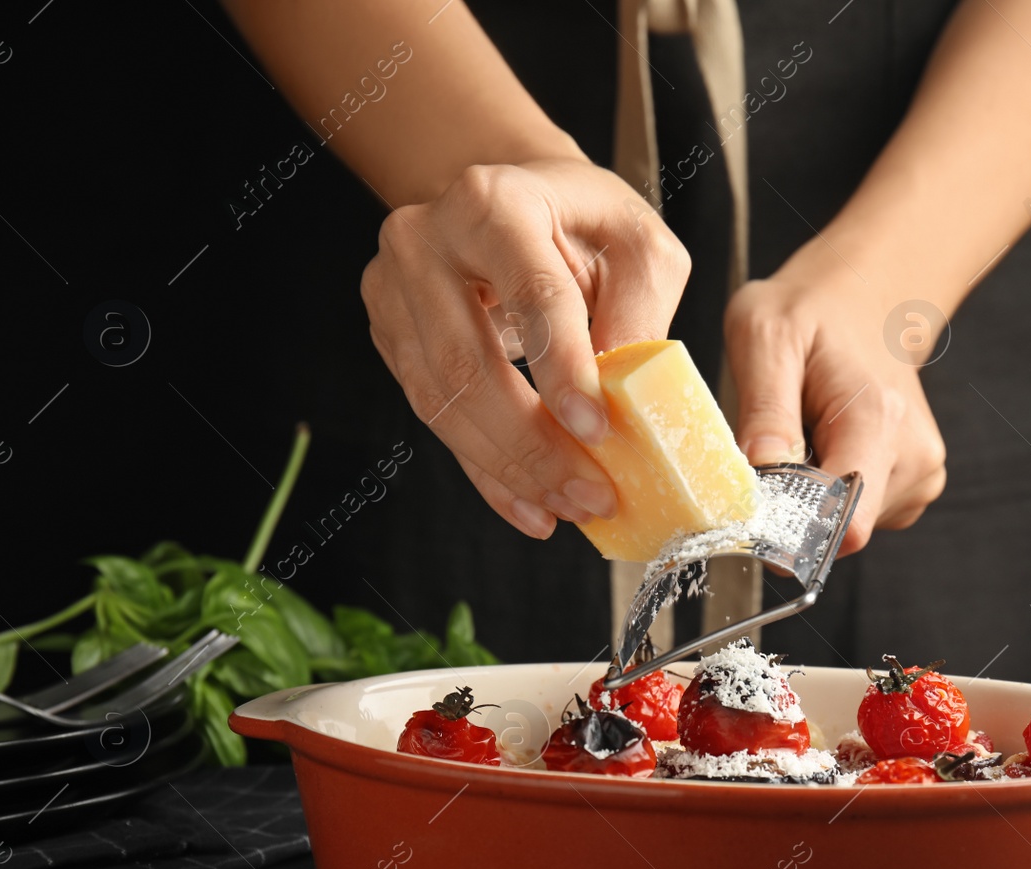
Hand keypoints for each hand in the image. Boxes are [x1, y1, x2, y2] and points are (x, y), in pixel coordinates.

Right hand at [361, 157, 691, 537]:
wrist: (511, 199)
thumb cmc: (581, 221)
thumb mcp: (637, 243)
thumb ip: (640, 310)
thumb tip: (629, 398)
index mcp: (494, 201)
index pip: (530, 293)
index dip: (563, 367)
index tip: (598, 432)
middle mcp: (426, 240)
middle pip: (468, 363)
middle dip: (534, 443)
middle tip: (591, 493)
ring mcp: (395, 291)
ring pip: (442, 402)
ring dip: (511, 468)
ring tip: (569, 506)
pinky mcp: (390, 336)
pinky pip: (435, 418)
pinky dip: (487, 472)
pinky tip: (530, 507)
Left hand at [724, 246, 946, 554]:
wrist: (866, 297)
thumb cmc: (813, 309)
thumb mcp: (765, 335)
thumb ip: (765, 408)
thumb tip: (760, 473)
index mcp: (878, 420)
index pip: (843, 524)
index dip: (788, 532)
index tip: (750, 504)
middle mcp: (913, 455)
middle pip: (837, 530)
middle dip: (791, 507)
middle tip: (771, 447)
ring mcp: (921, 473)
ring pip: (843, 528)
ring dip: (808, 498)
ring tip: (804, 434)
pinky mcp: (914, 483)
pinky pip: (856, 516)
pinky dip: (828, 493)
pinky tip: (824, 443)